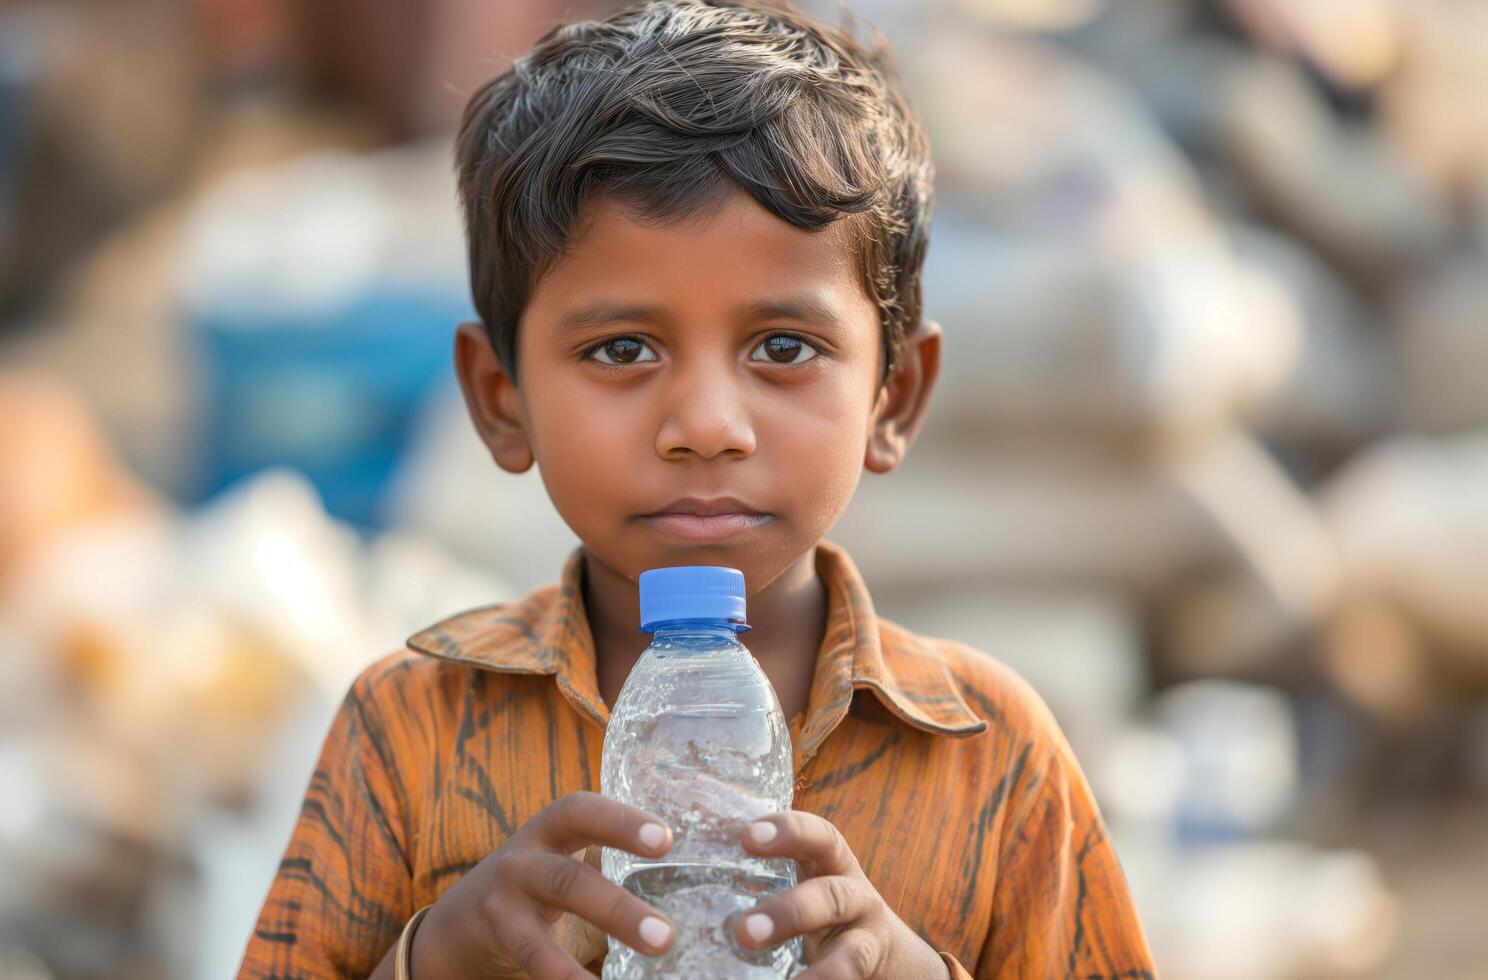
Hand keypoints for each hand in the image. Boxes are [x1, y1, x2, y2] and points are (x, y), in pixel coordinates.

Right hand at [411, 791, 675, 979]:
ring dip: (595, 952)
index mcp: (551, 829)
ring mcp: (505, 901)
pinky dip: (568, 978)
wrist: (460, 923)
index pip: (582, 811)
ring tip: (645, 961)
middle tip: (668, 937)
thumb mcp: (567, 859)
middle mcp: (523, 859)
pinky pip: (535, 960)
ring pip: (547, 936)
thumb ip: (615, 862)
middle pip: (569, 879)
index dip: (621, 822)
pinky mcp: (499, 937)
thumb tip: (703, 884)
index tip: (667, 840)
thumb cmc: (539, 884)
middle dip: (618, 910)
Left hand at [734, 812, 950, 979]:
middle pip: (830, 896)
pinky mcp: (867, 971)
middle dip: (790, 913)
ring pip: (850, 954)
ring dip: (817, 973)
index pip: (817, 835)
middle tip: (745, 932)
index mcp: (829, 864)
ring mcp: (866, 939)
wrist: (882, 956)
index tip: (746, 837)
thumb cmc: (815, 914)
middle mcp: (855, 895)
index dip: (787, 831)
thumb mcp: (795, 883)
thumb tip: (666, 880)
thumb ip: (753, 877)